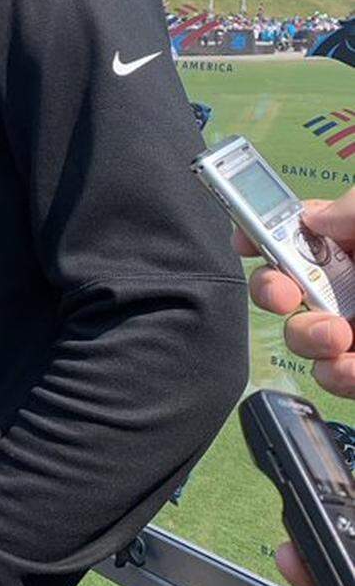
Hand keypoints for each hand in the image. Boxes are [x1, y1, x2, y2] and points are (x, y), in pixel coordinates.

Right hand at [233, 193, 354, 395]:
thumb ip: (352, 209)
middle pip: (289, 286)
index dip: (262, 233)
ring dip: (305, 337)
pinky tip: (348, 368)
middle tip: (283, 294)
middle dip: (272, 290)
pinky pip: (336, 376)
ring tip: (335, 335)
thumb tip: (312, 217)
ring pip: (305, 336)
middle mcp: (352, 285)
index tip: (241, 238)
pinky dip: (336, 376)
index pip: (300, 232)